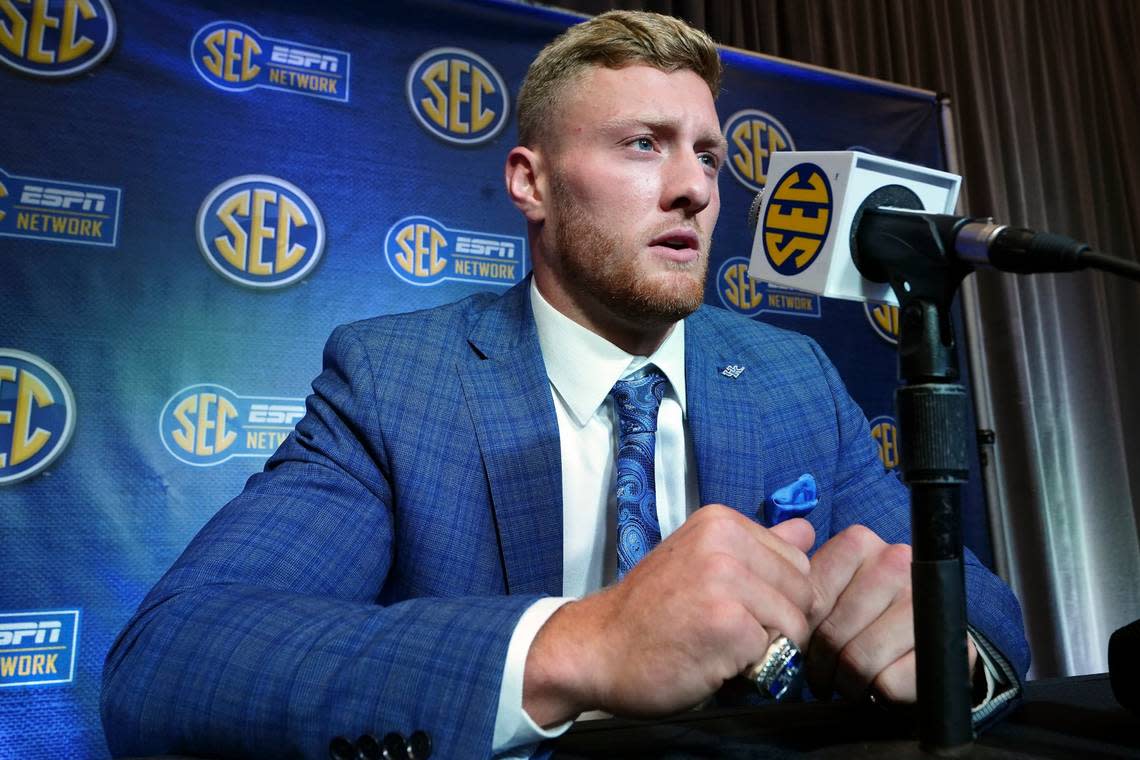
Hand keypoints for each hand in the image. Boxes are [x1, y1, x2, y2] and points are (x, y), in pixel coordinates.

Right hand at [522, 505, 814, 724]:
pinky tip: (710, 661)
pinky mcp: (726, 622)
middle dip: (779, 625)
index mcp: (721, 522)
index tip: (736, 610)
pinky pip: (773, 652)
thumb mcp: (702, 563)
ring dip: (766, 649)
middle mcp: (724, 541)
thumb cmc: (650, 614)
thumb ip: (758, 547)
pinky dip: (748, 668)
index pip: (798, 562)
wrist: (596, 649)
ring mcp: (725, 579)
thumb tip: (806, 529)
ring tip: (720, 647)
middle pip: (804, 593)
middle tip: (728, 634)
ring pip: (796, 625)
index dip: (778, 598)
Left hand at [804, 525, 976, 703]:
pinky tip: (876, 687)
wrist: (921, 641)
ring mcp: (923, 600)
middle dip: (821, 665)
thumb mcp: (827, 595)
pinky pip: (889, 682)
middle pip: (833, 631)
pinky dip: (877, 694)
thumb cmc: (862, 617)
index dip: (802, 631)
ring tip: (846, 682)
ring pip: (859, 659)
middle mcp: (896, 561)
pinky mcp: (943, 642)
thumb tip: (772, 596)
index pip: (811, 598)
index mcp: (860, 543)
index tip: (805, 644)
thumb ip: (798, 588)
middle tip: (823, 676)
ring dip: (846, 683)